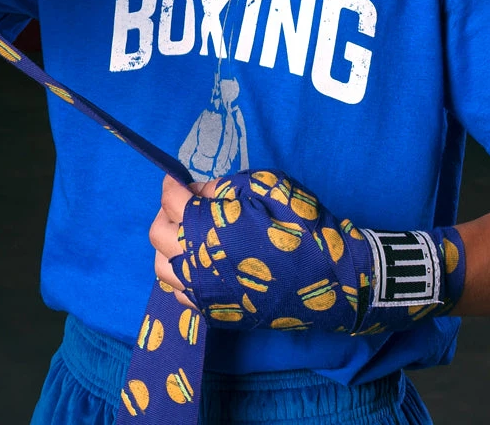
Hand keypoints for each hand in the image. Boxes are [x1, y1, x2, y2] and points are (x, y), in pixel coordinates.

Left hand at [149, 168, 465, 334]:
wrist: (331, 278)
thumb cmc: (301, 225)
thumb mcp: (266, 187)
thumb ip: (225, 187)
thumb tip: (198, 192)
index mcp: (208, 226)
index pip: (173, 201)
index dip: (172, 184)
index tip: (176, 178)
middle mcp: (197, 261)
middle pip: (158, 233)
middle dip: (166, 213)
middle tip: (185, 203)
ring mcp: (204, 291)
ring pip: (163, 268)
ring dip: (168, 246)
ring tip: (188, 234)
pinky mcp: (216, 312)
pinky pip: (180, 294)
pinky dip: (180, 276)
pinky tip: (198, 263)